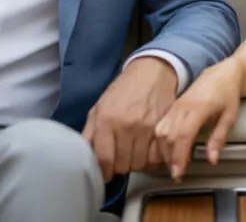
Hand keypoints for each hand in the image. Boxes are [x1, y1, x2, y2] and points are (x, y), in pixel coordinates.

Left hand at [82, 57, 178, 180]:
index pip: (104, 160)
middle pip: (123, 165)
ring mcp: (147, 128)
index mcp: (106, 120)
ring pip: (140, 164)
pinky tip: (147, 149)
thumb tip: (82, 156)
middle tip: (120, 156)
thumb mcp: (99, 107)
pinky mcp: (163, 129)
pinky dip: (151, 158)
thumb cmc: (124, 90)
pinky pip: (156, 158)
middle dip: (120, 165)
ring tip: (133, 151)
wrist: (152, 72)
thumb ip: (89, 133)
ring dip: (135, 163)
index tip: (106, 173)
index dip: (104, 172)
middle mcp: (126, 125)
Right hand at [154, 58, 242, 180]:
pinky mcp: (173, 107)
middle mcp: (183, 107)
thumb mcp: (229, 117)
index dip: (179, 156)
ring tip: (172, 165)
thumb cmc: (227, 93)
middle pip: (168, 136)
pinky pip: (161, 125)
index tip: (179, 172)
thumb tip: (212, 159)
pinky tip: (167, 150)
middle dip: (170, 158)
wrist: (221, 74)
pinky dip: (162, 140)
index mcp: (198, 108)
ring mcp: (176, 106)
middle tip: (177, 174)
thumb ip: (219, 139)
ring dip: (164, 151)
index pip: (183, 136)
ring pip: (161, 131)